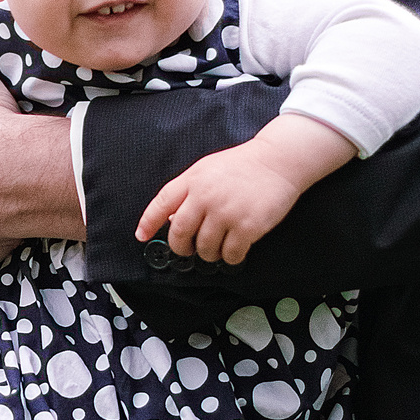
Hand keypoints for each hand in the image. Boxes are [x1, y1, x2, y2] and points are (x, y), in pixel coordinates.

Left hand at [136, 117, 355, 265]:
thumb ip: (188, 190)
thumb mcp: (207, 169)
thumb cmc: (242, 165)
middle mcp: (205, 196)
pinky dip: (230, 258)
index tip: (141, 236)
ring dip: (209, 254)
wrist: (278, 161)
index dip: (148, 222)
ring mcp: (226, 212)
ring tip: (217, 248)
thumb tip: (170, 218)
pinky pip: (230, 255)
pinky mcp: (247, 227)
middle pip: (179, 233)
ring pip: (204, 249)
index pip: (161, 203)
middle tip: (189, 250)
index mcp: (193, 180)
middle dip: (181, 248)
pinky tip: (236, 250)